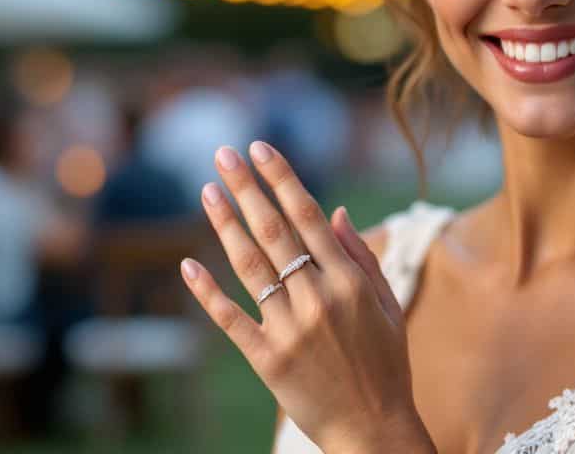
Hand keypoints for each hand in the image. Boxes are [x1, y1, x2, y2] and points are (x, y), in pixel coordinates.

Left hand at [179, 141, 434, 453]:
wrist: (375, 430)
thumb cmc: (386, 366)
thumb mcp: (387, 306)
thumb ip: (361, 257)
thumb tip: (335, 212)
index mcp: (350, 281)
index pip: (307, 215)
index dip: (281, 178)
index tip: (260, 148)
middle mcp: (319, 297)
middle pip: (274, 230)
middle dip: (246, 187)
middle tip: (222, 154)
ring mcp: (290, 328)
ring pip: (250, 265)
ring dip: (225, 224)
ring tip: (206, 191)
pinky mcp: (267, 358)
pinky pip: (231, 318)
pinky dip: (207, 291)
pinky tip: (188, 265)